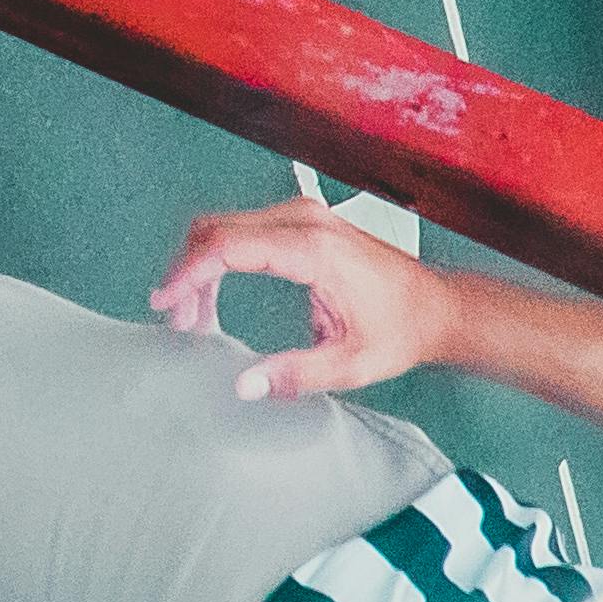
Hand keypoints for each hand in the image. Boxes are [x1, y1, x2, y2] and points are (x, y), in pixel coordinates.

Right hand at [154, 200, 463, 398]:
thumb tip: (247, 385)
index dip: (188, 273)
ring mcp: (306, 216)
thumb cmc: (401, 330)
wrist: (436, 308)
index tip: (166, 301)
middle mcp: (307, 220)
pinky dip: (221, 259)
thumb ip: (296, 375)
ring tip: (192, 317)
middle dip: (188, 273)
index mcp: (314, 248)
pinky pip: (246, 231)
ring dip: (201, 267)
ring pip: (227, 227)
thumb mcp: (351, 364)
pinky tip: (213, 298)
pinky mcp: (305, 222)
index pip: (228, 246)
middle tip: (178, 321)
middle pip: (218, 229)